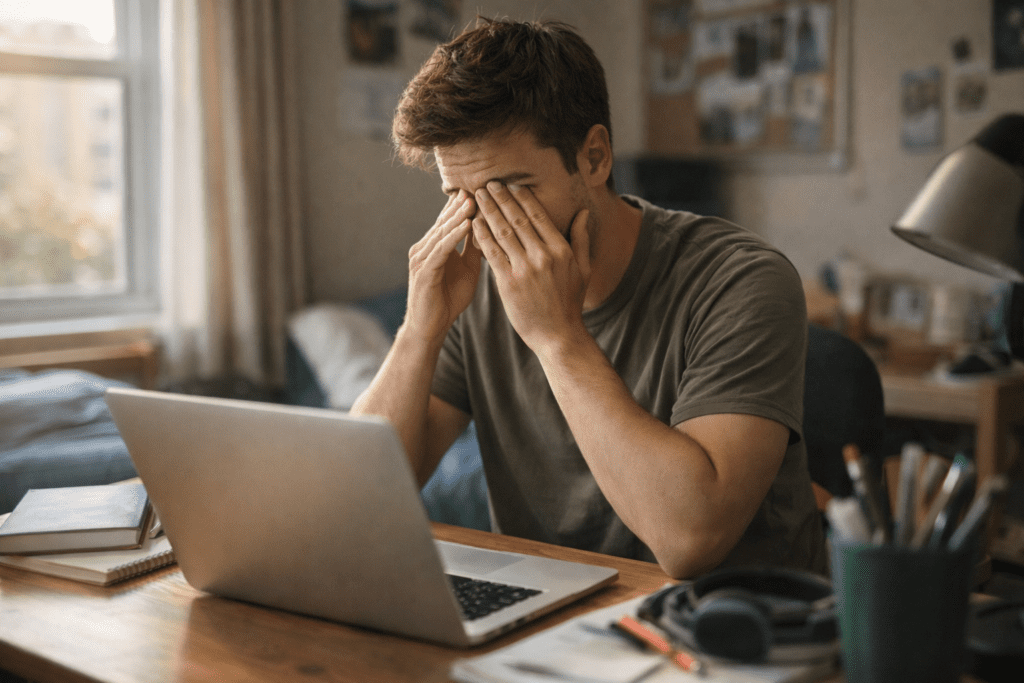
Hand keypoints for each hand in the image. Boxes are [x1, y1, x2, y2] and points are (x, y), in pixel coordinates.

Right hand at [404, 190, 482, 341]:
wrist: (430, 328)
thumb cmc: (448, 301)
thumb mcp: (468, 270)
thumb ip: (474, 250)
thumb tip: (490, 230)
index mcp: (435, 247)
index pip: (450, 221)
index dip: (465, 205)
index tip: (485, 189)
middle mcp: (425, 248)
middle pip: (445, 221)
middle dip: (462, 204)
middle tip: (479, 185)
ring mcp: (422, 258)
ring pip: (442, 231)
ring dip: (458, 215)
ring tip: (474, 199)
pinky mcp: (423, 271)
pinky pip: (441, 248)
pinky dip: (454, 235)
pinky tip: (467, 224)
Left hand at [472, 182, 590, 354]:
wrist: (559, 336)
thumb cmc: (570, 304)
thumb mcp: (583, 269)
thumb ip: (581, 239)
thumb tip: (583, 212)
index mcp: (561, 250)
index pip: (538, 216)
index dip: (522, 198)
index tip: (510, 185)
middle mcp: (543, 256)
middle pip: (518, 219)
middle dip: (501, 199)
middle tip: (488, 184)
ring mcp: (525, 269)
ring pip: (503, 232)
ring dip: (488, 212)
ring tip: (478, 197)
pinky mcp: (509, 283)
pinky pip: (492, 253)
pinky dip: (482, 236)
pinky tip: (473, 223)